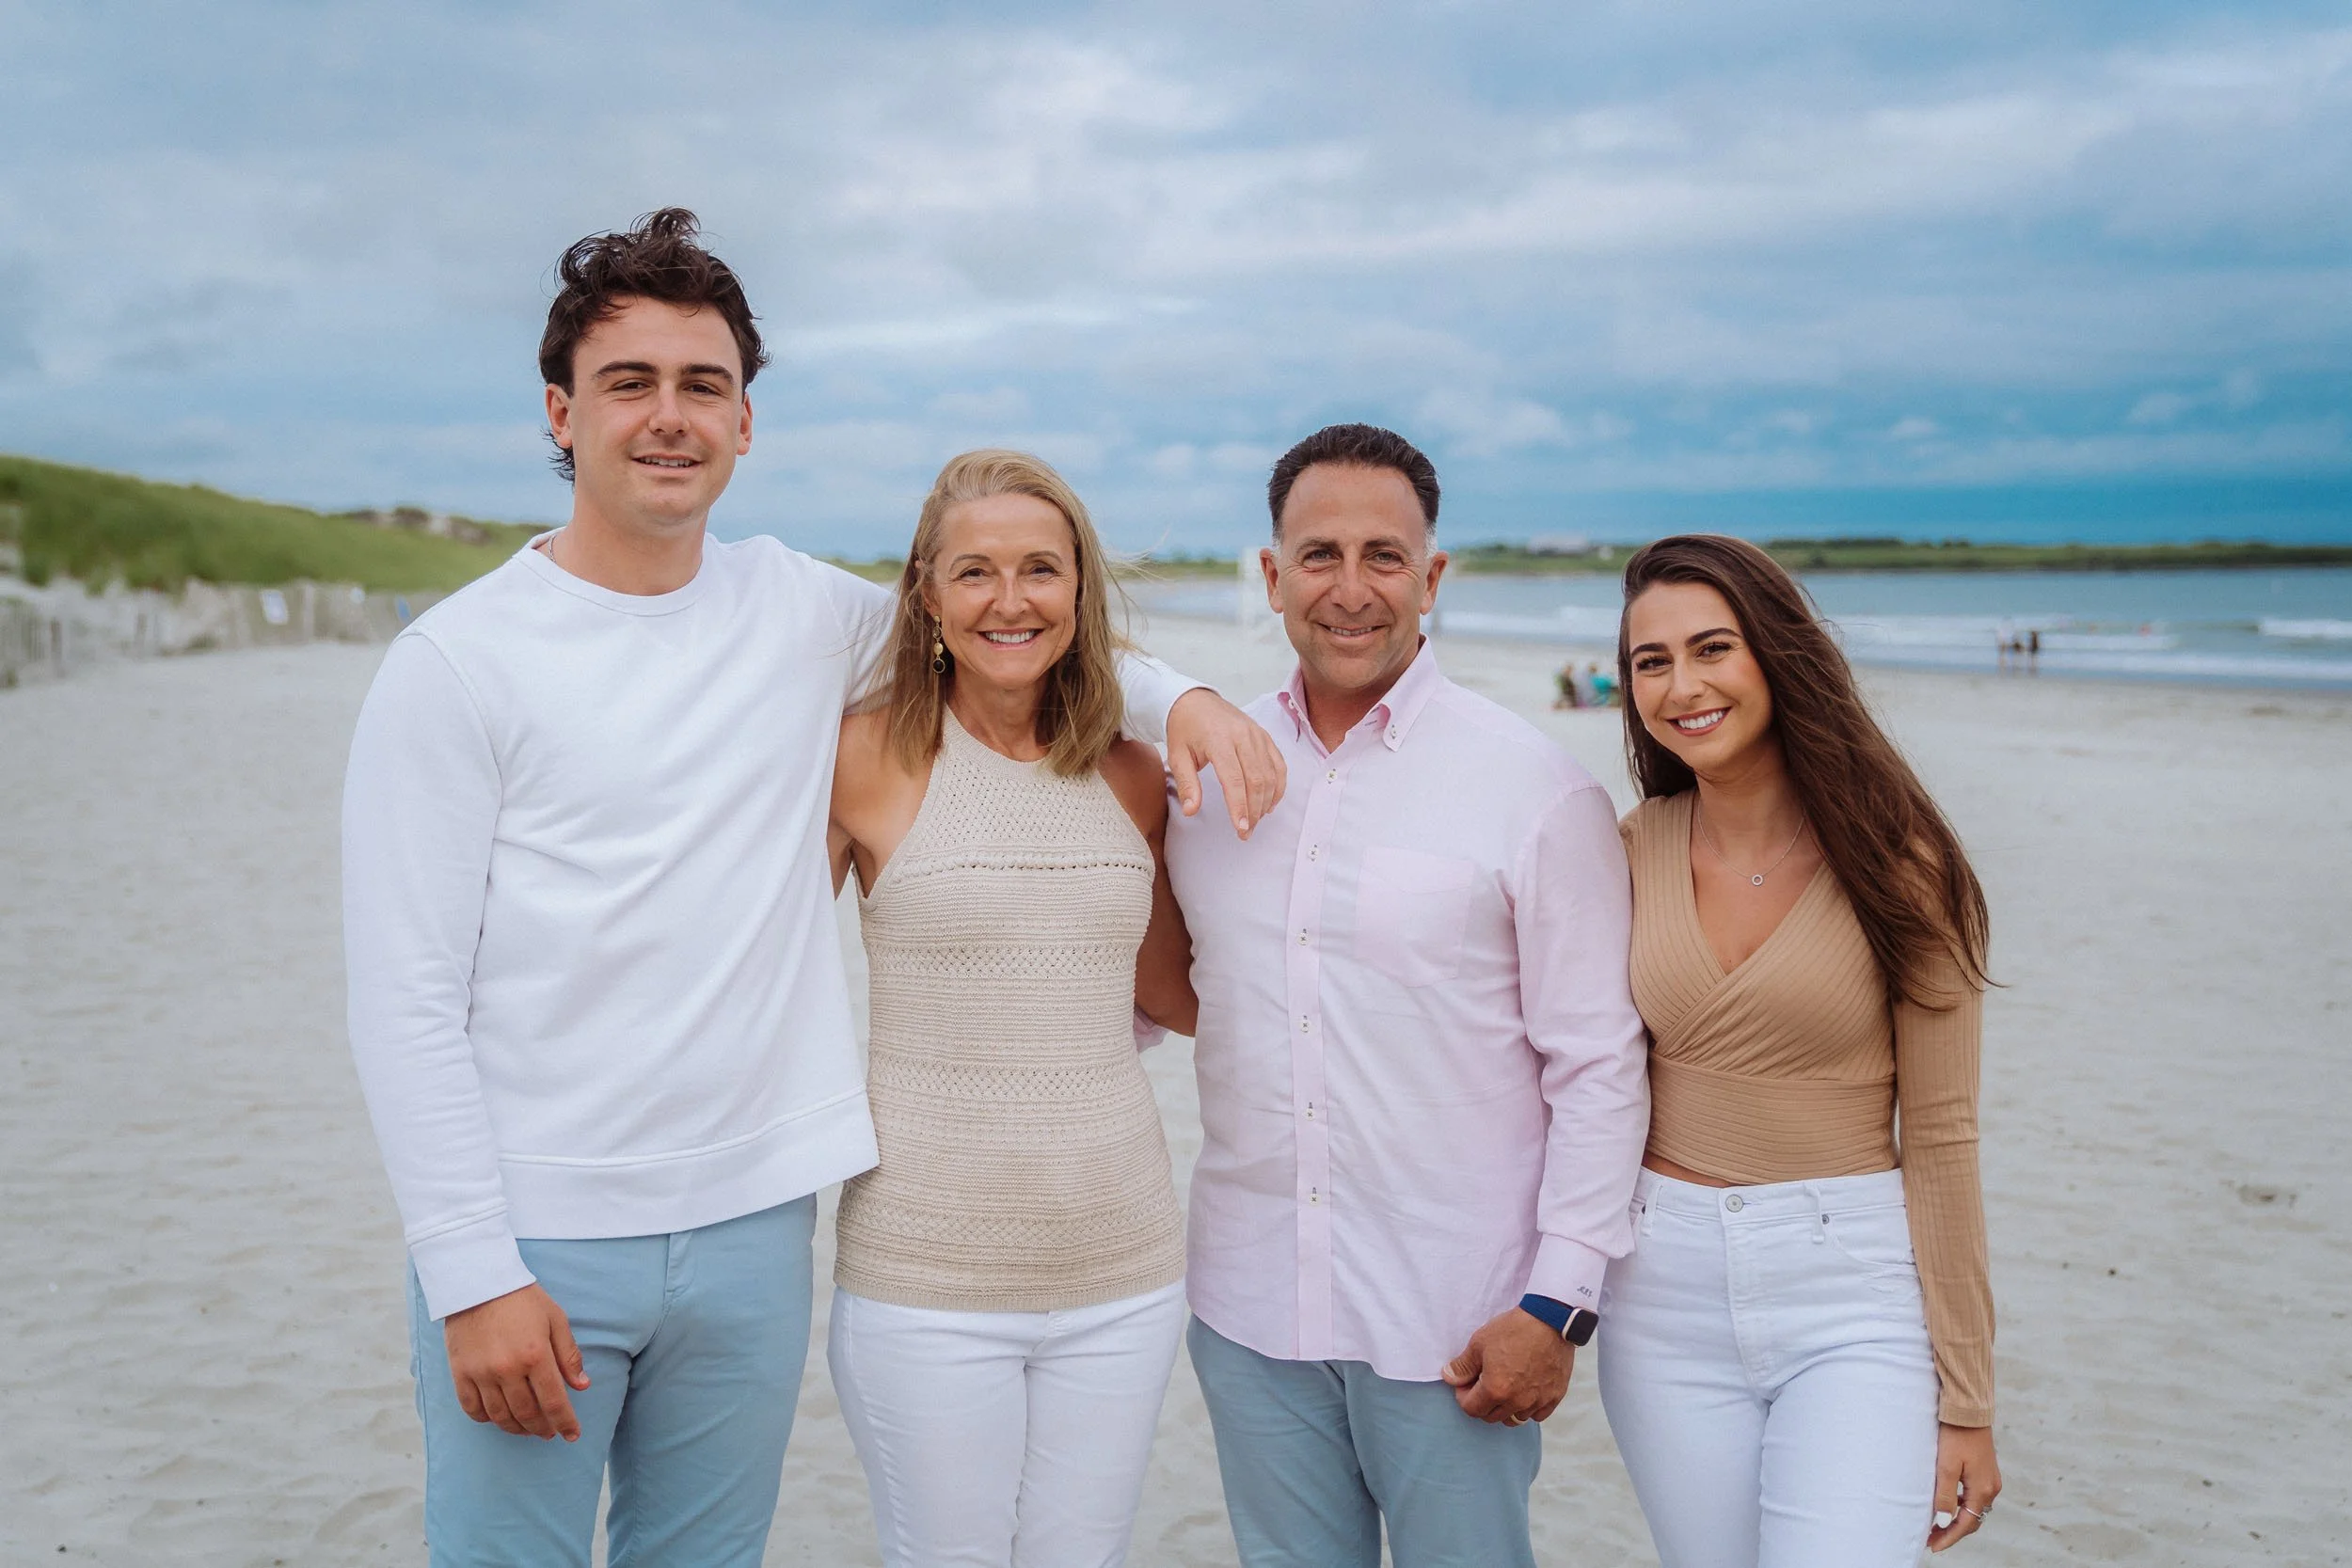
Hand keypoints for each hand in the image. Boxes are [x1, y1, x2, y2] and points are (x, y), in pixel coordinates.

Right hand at [443, 1282, 590, 1440]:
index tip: (572, 1434)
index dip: (565, 1422)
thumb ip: (568, 1355)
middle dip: (542, 1428)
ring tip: (528, 1429)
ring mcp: (481, 1373)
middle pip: (527, 1413)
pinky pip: (472, 1409)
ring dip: (517, 1428)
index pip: (554, 1401)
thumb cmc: (522, 1299)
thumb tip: (582, 1386)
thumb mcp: (555, 1320)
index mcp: (535, 1355)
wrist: (478, 1283)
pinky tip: (498, 1418)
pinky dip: (487, 1419)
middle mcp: (507, 1369)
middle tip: (549, 1433)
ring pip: (500, 1416)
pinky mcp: (460, 1373)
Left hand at [1165, 688, 1284, 838]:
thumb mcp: (1176, 756)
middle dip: (1254, 810)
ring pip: (1271, 774)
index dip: (1239, 806)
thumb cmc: (1185, 729)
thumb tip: (1191, 811)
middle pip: (1257, 780)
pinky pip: (1279, 764)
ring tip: (1255, 820)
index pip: (1234, 779)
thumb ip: (1186, 784)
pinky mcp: (1265, 736)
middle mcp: (1242, 736)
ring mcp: (1257, 735)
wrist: (1195, 700)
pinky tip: (1269, 803)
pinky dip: (1278, 786)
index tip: (1241, 829)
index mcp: (1218, 739)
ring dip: (1266, 802)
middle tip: (1246, 832)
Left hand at [1440, 1308, 1571, 1424]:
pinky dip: (1528, 1408)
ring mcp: (1537, 1401)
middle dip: (1482, 1403)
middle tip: (1483, 1383)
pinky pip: (1537, 1415)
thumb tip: (1449, 1378)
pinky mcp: (1554, 1397)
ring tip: (1505, 1386)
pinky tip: (1525, 1391)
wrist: (1550, 1320)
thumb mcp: (1480, 1343)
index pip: (1471, 1409)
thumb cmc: (1514, 1329)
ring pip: (1514, 1419)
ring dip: (1505, 1408)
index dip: (1463, 1396)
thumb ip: (1463, 1366)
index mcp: (1495, 1390)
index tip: (1467, 1383)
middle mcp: (1517, 1401)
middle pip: (1491, 1417)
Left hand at [1928, 1422, 2000, 1550]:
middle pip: (1972, 1519)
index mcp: (1983, 1490)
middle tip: (1931, 1538)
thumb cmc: (1956, 1436)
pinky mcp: (1985, 1471)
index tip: (1933, 1546)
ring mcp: (1990, 1479)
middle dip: (1952, 1531)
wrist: (1968, 1410)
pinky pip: (1975, 1496)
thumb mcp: (1946, 1466)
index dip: (1949, 1537)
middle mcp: (1991, 1488)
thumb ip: (1945, 1495)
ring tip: (1935, 1524)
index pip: (1966, 1524)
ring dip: (1957, 1519)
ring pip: (1974, 1509)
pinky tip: (1948, 1504)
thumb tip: (1943, 1520)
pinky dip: (1962, 1506)